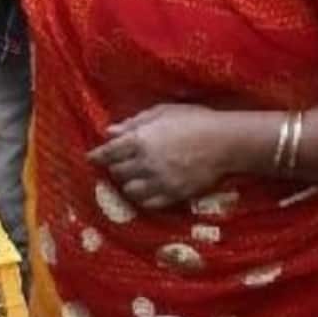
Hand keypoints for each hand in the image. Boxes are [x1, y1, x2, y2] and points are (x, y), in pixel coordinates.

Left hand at [86, 104, 240, 210]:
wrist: (226, 142)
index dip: (97, 156)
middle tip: (120, 163)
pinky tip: (147, 190)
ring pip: (129, 190)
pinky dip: (143, 198)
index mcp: (140, 139)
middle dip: (116, 167)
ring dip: (128, 184)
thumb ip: (134, 122)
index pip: (108, 152)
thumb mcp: (163, 112)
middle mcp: (145, 163)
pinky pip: (148, 203)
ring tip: (134, 177)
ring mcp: (158, 181)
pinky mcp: (172, 195)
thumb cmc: (195, 120)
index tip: (91, 158)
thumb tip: (110, 131)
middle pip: (117, 172)